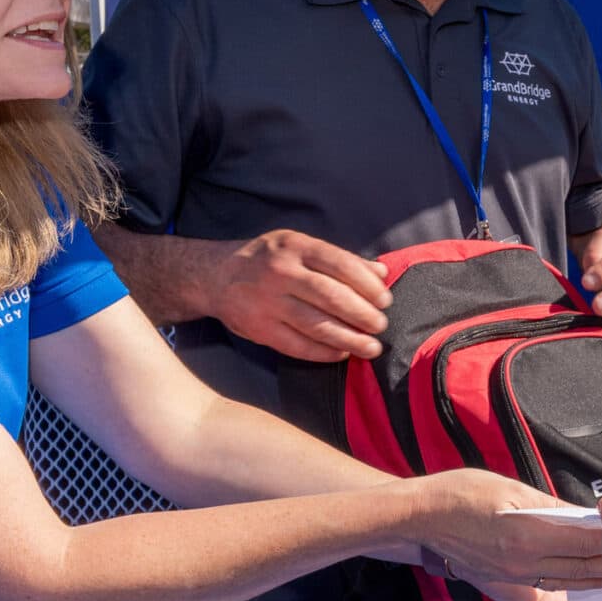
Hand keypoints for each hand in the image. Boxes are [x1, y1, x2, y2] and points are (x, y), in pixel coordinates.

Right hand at [203, 229, 391, 361]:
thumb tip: (381, 272)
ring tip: (370, 347)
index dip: (367, 285)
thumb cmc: (269, 259)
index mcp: (295, 247)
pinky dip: (323, 352)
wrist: (216, 276)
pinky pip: (297, 345)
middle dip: (362, 314)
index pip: (339, 264)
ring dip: (348, 339)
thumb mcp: (300, 246)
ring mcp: (267, 302)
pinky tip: (341, 354)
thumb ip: (339, 259)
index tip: (385, 300)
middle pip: (330, 296)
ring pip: (316, 324)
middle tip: (381, 325)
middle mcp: (280, 272)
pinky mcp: (259, 328)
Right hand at [414, 470, 601, 591]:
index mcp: (530, 536)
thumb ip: (551, 506)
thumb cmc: (460, 495)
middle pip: (582, 568)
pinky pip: (543, 596)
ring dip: (596, 582)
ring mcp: (514, 578)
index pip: (585, 542)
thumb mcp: (512, 489)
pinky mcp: (503, 584)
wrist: (422, 517)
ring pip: (567, 584)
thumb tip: (582, 515)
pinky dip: (566, 599)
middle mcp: (525, 564)